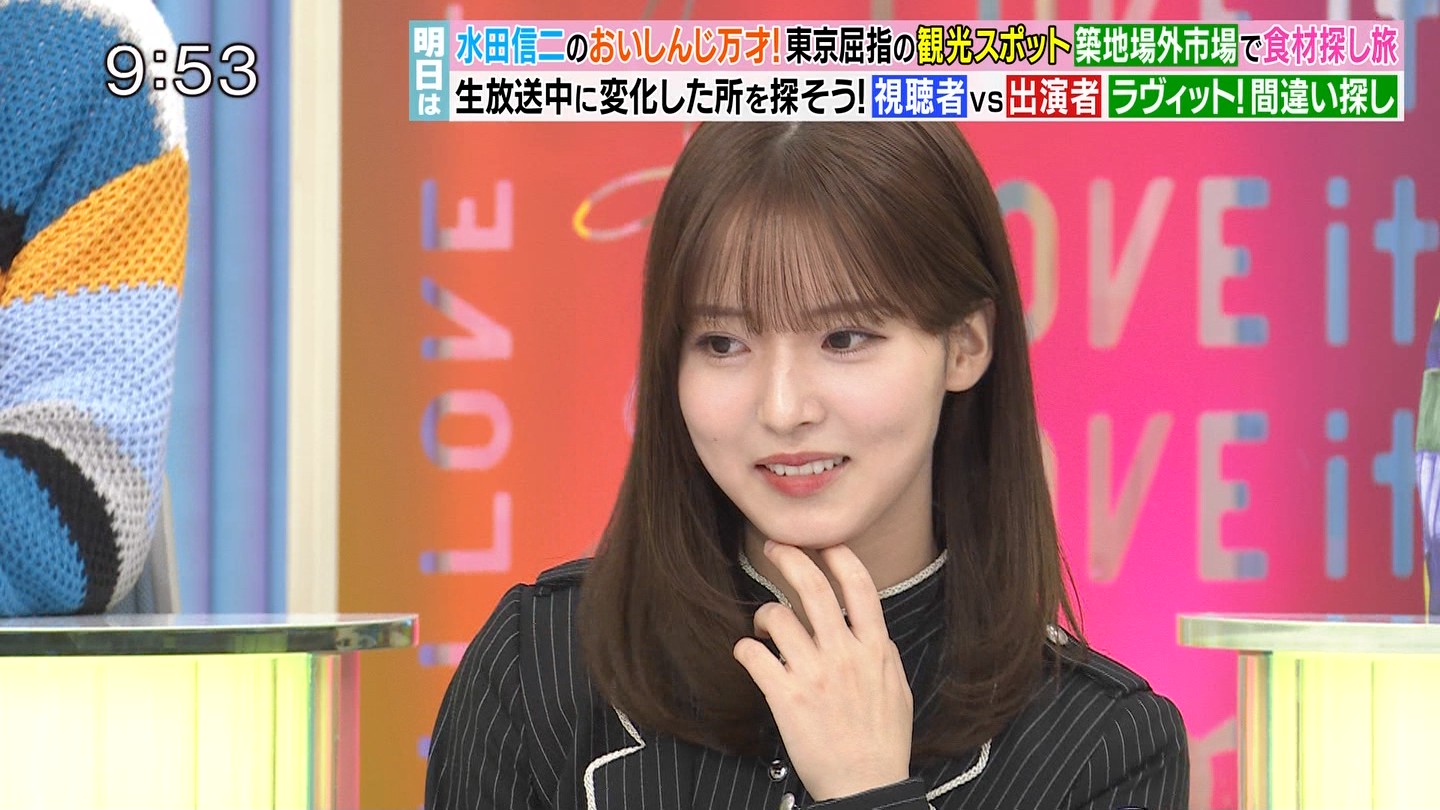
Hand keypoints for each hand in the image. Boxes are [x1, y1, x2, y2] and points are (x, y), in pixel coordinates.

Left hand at [732, 541, 913, 800]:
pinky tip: (749, 654)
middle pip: (813, 587)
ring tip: (764, 627)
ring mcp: (813, 673)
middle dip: (789, 556)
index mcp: (875, 649)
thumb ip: (884, 655)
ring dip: (764, 615)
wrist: (865, 787)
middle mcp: (844, 654)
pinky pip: (753, 654)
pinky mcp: (785, 696)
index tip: (824, 544)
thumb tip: (872, 630)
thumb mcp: (898, 691)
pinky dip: (745, 648)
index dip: (839, 556)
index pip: (859, 585)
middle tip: (774, 547)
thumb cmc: (883, 744)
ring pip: (777, 616)